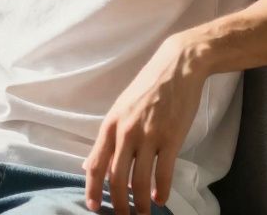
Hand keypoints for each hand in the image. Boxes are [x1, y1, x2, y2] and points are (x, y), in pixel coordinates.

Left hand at [83, 34, 207, 214]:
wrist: (177, 67)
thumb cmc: (147, 88)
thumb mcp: (119, 109)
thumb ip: (107, 138)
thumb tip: (89, 164)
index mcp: (110, 125)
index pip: (96, 164)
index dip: (92, 188)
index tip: (93, 207)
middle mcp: (126, 131)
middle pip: (116, 177)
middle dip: (118, 203)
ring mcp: (149, 135)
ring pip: (139, 179)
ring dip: (140, 202)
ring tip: (142, 213)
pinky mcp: (171, 137)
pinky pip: (163, 171)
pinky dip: (161, 189)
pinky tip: (161, 199)